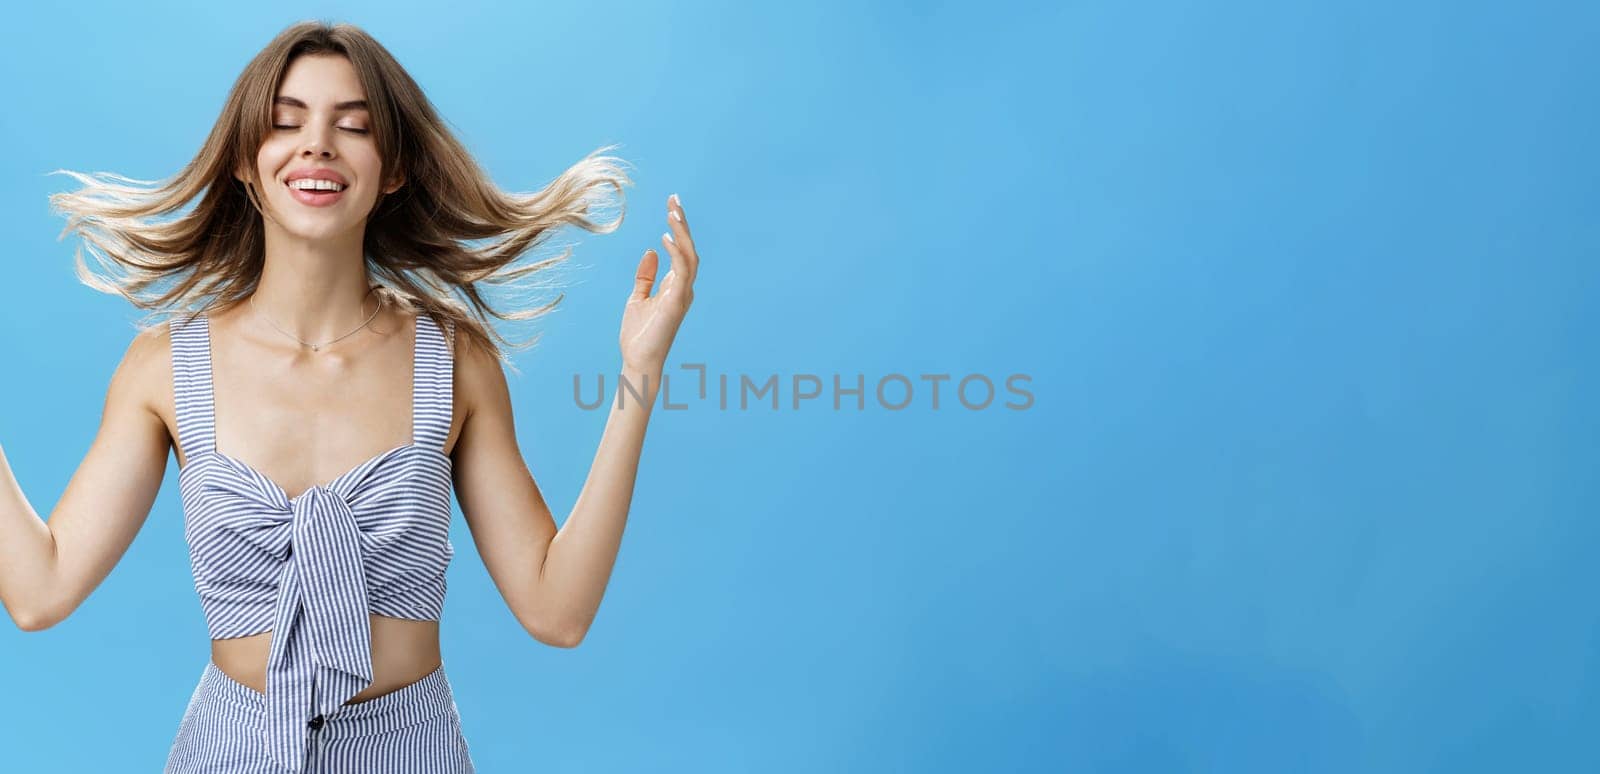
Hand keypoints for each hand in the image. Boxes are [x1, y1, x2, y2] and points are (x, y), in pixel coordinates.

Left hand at [620, 193, 697, 371]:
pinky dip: (676, 253)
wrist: (638, 361)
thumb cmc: (638, 335)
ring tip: (672, 211)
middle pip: (689, 249)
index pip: (682, 251)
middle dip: (682, 223)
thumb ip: (646, 276)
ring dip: (682, 233)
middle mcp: (684, 288)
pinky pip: (682, 272)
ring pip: (690, 256)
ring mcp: (683, 295)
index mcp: (676, 286)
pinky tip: (666, 237)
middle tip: (674, 199)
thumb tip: (651, 251)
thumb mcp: (637, 298)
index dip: (678, 228)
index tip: (671, 204)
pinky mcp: (677, 303)